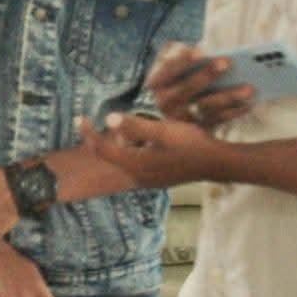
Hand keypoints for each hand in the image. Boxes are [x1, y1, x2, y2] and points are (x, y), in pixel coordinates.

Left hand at [77, 112, 212, 188]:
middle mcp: (138, 176)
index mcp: (136, 165)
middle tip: (89, 124)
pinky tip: (134, 139)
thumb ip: (135, 126)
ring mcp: (148, 179)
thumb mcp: (162, 131)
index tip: (80, 117)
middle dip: (97, 141)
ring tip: (111, 128)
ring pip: (121, 161)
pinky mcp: (157, 176)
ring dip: (113, 146)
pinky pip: (133, 163)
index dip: (88, 134)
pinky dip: (127, 150)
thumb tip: (108, 119)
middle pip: (108, 158)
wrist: (216, 163)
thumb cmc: (190, 144)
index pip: (102, 150)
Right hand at [145, 42, 255, 127]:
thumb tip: (198, 50)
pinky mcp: (198, 128)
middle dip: (207, 75)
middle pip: (186, 90)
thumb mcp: (169, 60)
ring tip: (249, 88)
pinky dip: (235, 111)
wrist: (172, 105)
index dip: (184, 61)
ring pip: (206, 107)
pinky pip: (219, 120)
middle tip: (227, 62)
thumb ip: (177, 52)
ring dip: (228, 96)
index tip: (201, 52)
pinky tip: (250, 102)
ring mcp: (182, 118)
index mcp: (157, 82)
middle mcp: (166, 102)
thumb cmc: (177, 74)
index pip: (168, 69)